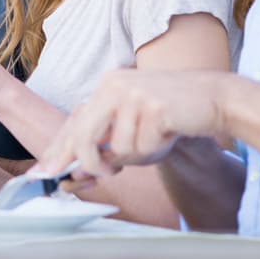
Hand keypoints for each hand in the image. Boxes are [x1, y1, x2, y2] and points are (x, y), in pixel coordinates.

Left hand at [35, 69, 227, 179]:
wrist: (215, 98)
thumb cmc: (171, 117)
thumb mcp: (133, 126)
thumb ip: (106, 144)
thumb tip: (76, 171)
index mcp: (106, 88)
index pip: (74, 122)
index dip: (58, 150)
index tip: (44, 172)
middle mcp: (114, 86)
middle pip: (85, 135)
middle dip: (92, 163)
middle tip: (109, 173)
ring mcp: (133, 94)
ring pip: (119, 147)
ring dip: (140, 155)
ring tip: (158, 138)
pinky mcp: (154, 106)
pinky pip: (144, 146)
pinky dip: (157, 149)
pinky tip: (170, 133)